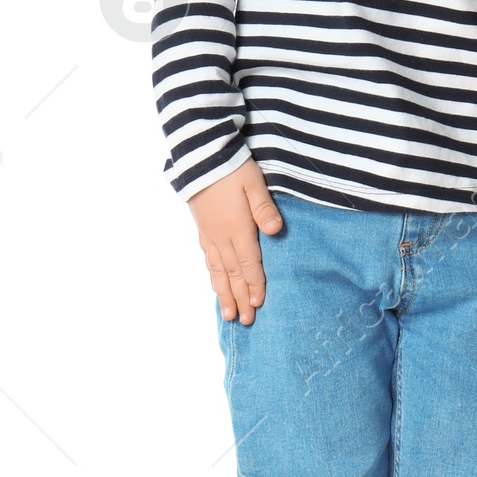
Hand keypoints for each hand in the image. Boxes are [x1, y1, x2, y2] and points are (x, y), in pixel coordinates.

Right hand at [187, 161, 283, 323]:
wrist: (200, 155)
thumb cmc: (232, 167)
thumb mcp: (254, 183)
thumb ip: (265, 208)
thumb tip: (277, 231)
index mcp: (238, 229)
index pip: (249, 265)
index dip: (255, 286)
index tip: (258, 305)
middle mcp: (222, 237)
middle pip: (233, 275)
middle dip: (239, 299)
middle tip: (244, 321)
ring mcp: (210, 235)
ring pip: (217, 271)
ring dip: (223, 294)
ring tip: (227, 314)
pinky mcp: (202, 229)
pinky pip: (208, 260)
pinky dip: (212, 276)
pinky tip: (215, 284)